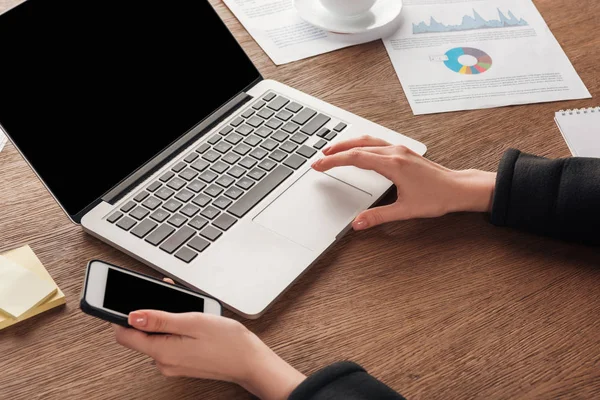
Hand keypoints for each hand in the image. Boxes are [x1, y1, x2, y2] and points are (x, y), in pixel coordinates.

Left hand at [113, 279, 304, 399]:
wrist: (250, 362)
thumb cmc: (228, 341)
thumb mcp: (193, 321)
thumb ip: (160, 320)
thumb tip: (131, 316)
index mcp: (162, 351)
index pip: (123, 335)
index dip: (120, 315)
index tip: (123, 299)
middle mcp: (163, 362)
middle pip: (139, 335)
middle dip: (149, 313)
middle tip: (166, 295)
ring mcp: (172, 365)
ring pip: (155, 338)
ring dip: (164, 320)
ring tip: (186, 308)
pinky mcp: (181, 363)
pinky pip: (168, 343)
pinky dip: (174, 329)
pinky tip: (191, 321)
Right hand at [311, 136, 495, 229]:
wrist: (458, 188)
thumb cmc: (437, 197)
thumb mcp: (405, 210)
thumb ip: (378, 216)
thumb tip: (358, 223)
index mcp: (393, 164)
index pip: (355, 158)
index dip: (334, 161)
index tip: (319, 165)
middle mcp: (395, 152)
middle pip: (358, 146)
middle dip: (336, 151)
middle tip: (318, 158)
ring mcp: (399, 149)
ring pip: (367, 140)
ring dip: (348, 144)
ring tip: (332, 150)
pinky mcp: (403, 151)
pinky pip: (377, 142)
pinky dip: (361, 143)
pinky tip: (357, 149)